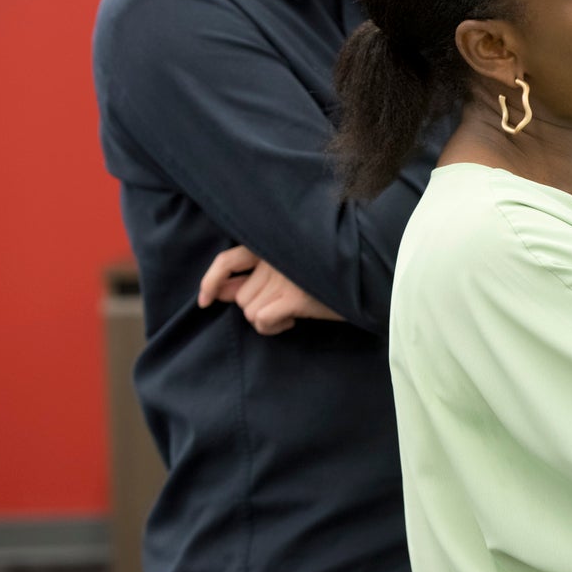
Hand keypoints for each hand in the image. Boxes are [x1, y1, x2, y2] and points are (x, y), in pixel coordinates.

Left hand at [198, 245, 343, 335]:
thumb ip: (255, 275)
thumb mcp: (289, 268)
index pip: (226, 261)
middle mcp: (274, 258)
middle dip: (257, 307)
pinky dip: (274, 327)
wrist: (366, 276)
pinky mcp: (293, 297)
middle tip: (281, 307)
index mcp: (271, 245)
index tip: (205, 300)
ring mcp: (283, 277)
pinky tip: (294, 320)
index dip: (210, 281)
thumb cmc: (328, 273)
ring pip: (250, 311)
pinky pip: (262, 321)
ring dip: (268, 318)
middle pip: (241, 297)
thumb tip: (221, 293)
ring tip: (292, 312)